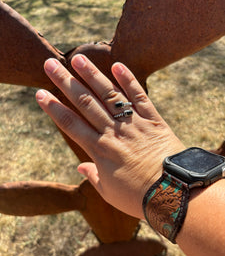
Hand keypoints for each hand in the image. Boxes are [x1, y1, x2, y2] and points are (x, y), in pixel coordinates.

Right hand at [36, 55, 184, 218]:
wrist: (174, 194)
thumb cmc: (139, 197)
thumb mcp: (110, 193)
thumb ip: (94, 177)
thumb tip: (81, 167)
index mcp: (100, 151)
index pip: (70, 124)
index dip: (54, 108)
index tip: (40, 93)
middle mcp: (113, 132)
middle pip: (85, 103)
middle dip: (66, 82)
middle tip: (51, 64)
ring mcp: (134, 124)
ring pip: (109, 95)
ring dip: (92, 75)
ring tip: (78, 59)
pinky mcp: (153, 121)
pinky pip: (140, 97)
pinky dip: (129, 81)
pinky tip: (117, 65)